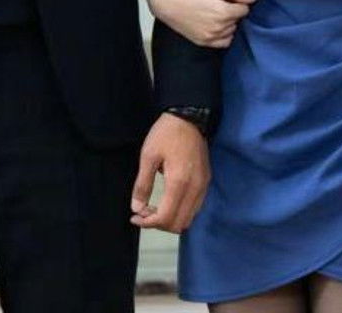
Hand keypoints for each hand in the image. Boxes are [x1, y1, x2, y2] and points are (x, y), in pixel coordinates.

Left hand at [130, 112, 209, 232]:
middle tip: (143, 211)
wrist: (189, 117)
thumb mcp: (148, 155)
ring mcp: (203, 186)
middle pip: (179, 224)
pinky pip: (195, 207)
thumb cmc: (166, 134)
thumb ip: (143, 184)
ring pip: (188, 218)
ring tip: (154, 207)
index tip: (135, 216)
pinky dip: (180, 211)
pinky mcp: (206, 181)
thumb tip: (136, 208)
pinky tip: (168, 200)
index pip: (165, 218)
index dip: (148, 223)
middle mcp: (195, 189)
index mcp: (179, 183)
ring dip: (170, 219)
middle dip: (159, 223)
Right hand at [144, 0, 257, 46]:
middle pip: (237, 20)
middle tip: (219, 0)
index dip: (238, 1)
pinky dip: (222, 34)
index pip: (244, 10)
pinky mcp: (201, 42)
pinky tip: (213, 23)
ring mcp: (209, 37)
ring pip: (231, 31)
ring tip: (214, 10)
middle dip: (232, 11)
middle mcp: (218, 27)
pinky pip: (222, 42)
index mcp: (223, 12)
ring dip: (228, 22)